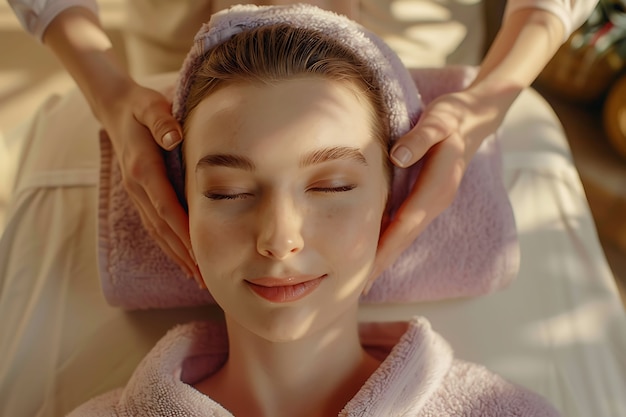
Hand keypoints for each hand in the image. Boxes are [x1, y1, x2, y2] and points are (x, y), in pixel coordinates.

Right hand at [99, 80, 202, 286]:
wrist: (115, 108)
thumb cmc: (140, 106)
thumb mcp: (151, 105)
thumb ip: (162, 120)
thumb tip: (174, 136)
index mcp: (142, 168)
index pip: (165, 207)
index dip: (183, 230)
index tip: (201, 251)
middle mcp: (136, 186)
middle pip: (162, 227)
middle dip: (184, 253)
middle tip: (206, 278)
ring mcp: (135, 193)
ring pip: (157, 231)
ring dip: (177, 254)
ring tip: (197, 277)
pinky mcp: (139, 194)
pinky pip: (154, 225)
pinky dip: (168, 243)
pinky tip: (182, 257)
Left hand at [369, 83, 518, 281]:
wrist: (475, 117)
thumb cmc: (452, 116)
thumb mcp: (439, 119)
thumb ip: (421, 137)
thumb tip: (399, 156)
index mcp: (438, 186)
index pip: (406, 224)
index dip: (385, 249)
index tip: (366, 272)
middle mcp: (437, 200)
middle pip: (405, 237)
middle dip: (382, 263)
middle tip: (356, 289)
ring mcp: (434, 201)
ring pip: (406, 234)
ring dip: (386, 256)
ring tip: (363, 279)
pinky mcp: (429, 198)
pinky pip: (408, 224)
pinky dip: (392, 240)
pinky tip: (377, 251)